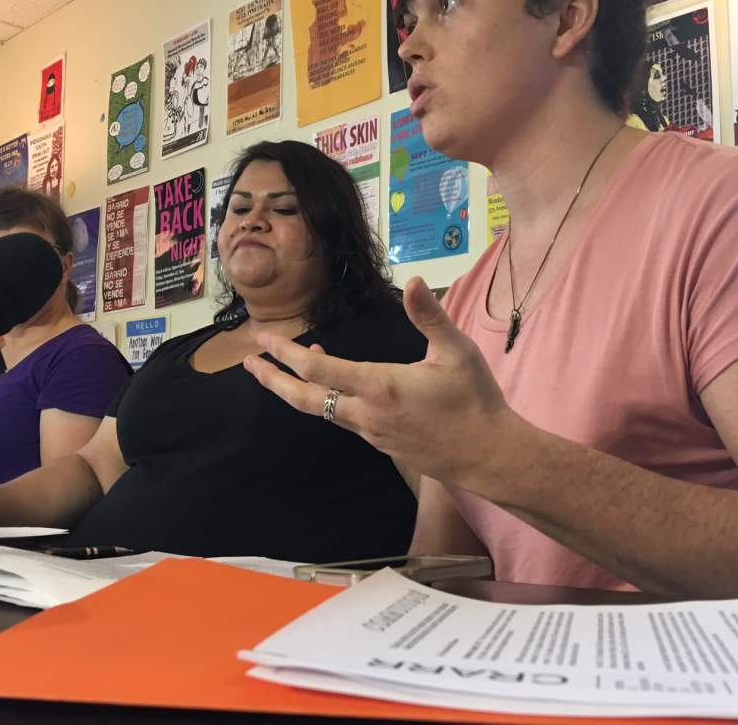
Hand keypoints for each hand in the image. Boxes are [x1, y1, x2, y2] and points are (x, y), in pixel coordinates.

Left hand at [243, 277, 522, 486]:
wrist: (490, 456)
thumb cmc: (475, 400)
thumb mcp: (457, 351)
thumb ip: (430, 316)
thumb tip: (415, 280)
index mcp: (380, 387)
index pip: (319, 369)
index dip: (287, 353)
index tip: (264, 339)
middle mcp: (368, 414)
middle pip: (306, 399)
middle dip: (273, 380)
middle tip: (248, 364)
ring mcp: (373, 434)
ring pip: (323, 412)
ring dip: (300, 390)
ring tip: (287, 367)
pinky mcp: (383, 444)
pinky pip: (344, 420)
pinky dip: (328, 400)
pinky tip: (337, 387)